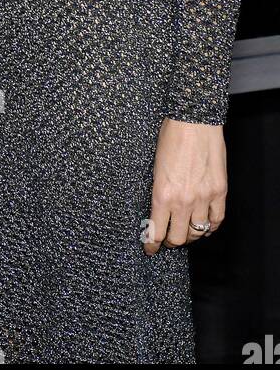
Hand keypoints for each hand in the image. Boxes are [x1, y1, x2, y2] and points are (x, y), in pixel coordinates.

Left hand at [142, 117, 225, 253]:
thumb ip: (158, 190)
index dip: (152, 245)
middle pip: (177, 237)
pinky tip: (205, 225)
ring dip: (190, 235)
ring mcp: (203, 197)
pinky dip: (211, 226)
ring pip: (197, 232)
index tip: (150, 248)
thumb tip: (158, 208)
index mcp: (161, 194)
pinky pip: (217, 220)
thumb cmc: (171, 137)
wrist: (194, 121)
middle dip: (170, 242)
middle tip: (166, 239)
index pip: (156, 232)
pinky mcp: (219, 191)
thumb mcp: (155, 166)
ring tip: (185, 232)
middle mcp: (183, 201)